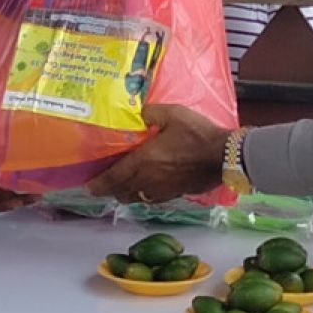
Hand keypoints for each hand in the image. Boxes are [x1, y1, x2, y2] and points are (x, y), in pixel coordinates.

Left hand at [85, 104, 231, 202]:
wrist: (224, 156)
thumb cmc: (197, 134)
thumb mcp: (172, 114)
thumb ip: (151, 113)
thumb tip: (141, 113)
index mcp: (144, 161)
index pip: (114, 177)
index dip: (99, 183)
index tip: (89, 186)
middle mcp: (149, 180)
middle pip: (122, 191)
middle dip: (110, 190)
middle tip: (102, 186)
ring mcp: (162, 190)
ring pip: (136, 198)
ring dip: (126, 194)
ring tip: (121, 188)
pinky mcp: (175, 194)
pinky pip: (152, 199)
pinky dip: (143, 195)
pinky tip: (145, 189)